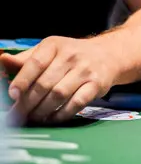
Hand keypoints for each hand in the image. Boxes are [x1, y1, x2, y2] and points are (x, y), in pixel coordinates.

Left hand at [1, 37, 118, 123]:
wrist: (108, 55)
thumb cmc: (70, 55)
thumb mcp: (48, 51)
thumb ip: (25, 60)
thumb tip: (3, 61)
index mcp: (54, 45)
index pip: (35, 63)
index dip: (22, 81)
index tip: (13, 95)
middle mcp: (71, 55)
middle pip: (45, 83)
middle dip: (28, 103)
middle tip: (18, 115)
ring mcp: (86, 70)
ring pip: (58, 95)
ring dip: (42, 110)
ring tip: (34, 117)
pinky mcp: (97, 84)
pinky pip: (76, 103)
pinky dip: (61, 114)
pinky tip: (52, 117)